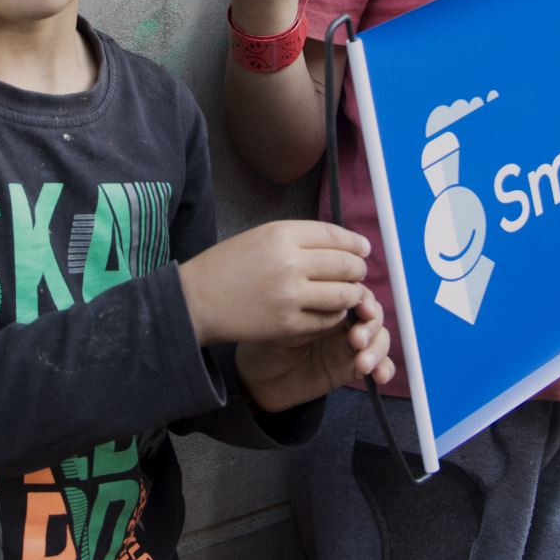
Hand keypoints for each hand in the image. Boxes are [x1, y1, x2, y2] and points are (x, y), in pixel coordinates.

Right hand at [177, 219, 368, 345]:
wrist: (196, 300)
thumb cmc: (226, 266)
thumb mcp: (259, 236)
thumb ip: (297, 238)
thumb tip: (338, 244)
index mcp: (281, 235)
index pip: (335, 236)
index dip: (355, 243)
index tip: (363, 248)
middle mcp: (289, 263)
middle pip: (345, 264)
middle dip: (358, 269)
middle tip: (358, 273)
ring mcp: (290, 296)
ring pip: (344, 295)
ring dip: (352, 295)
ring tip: (349, 294)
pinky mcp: (288, 324)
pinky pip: (328, 320)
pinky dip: (335, 316)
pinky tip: (330, 312)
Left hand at [235, 290, 394, 413]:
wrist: (254, 375)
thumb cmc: (262, 337)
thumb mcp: (281, 317)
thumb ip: (310, 309)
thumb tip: (341, 300)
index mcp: (325, 298)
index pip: (356, 291)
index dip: (364, 298)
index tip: (362, 307)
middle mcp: (341, 317)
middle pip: (372, 312)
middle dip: (372, 323)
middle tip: (357, 337)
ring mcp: (348, 342)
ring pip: (379, 337)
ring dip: (377, 347)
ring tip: (362, 361)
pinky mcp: (350, 367)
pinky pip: (379, 364)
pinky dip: (385, 368)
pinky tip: (378, 375)